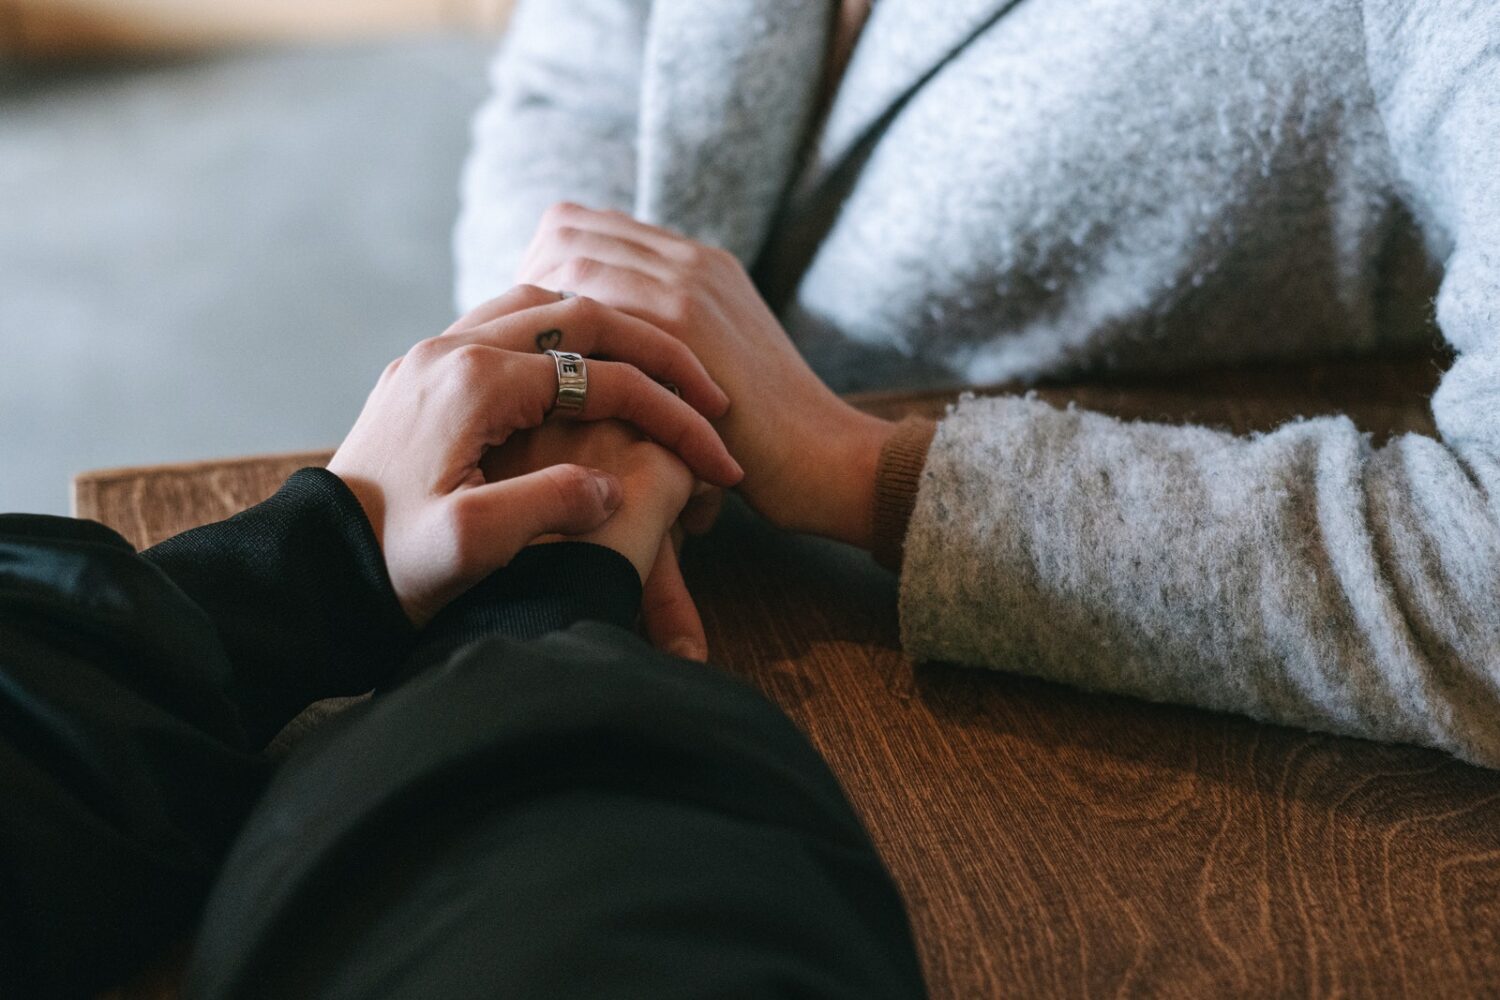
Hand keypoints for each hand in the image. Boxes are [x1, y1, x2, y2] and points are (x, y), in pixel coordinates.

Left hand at [327, 297, 741, 625]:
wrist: (313, 571)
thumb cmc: (390, 566)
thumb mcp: (473, 546)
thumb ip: (551, 505)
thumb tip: (610, 487)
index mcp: (475, 382)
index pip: (604, 378)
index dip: (674, 417)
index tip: (720, 459)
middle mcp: (454, 349)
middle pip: (583, 314)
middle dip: (658, 352)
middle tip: (710, 393)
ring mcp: (436, 355)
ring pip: (546, 306)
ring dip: (614, 335)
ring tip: (662, 377)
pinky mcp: (427, 373)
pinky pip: (512, 324)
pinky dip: (568, 339)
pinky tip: (592, 377)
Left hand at [516, 202, 896, 548]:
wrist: (829, 459)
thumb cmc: (761, 439)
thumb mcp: (708, 370)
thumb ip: (659, 344)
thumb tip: (587, 356)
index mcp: (694, 263)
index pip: (580, 225)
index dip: (540, 271)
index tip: (532, 334)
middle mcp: (690, 259)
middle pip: (567, 229)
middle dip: (528, 285)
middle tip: (523, 351)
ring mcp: (690, 283)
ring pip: (574, 259)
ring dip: (541, 314)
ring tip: (534, 370)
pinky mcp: (689, 324)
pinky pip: (598, 303)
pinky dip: (566, 342)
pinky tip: (554, 390)